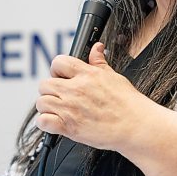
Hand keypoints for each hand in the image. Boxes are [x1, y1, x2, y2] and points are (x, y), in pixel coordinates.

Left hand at [36, 42, 176, 175]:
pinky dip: (45, 122)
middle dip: (50, 89)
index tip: (62, 76)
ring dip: (47, 105)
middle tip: (60, 94)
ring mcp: (70, 108)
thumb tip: (97, 48)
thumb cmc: (127, 102)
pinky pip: (43, 121)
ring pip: (41, 102)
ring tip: (58, 109)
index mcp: (87, 74)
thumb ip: (99, 61)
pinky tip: (55, 122)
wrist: (135, 125)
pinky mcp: (68, 127)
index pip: (58, 62)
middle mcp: (75, 89)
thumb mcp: (113, 76)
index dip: (57, 69)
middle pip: (45, 83)